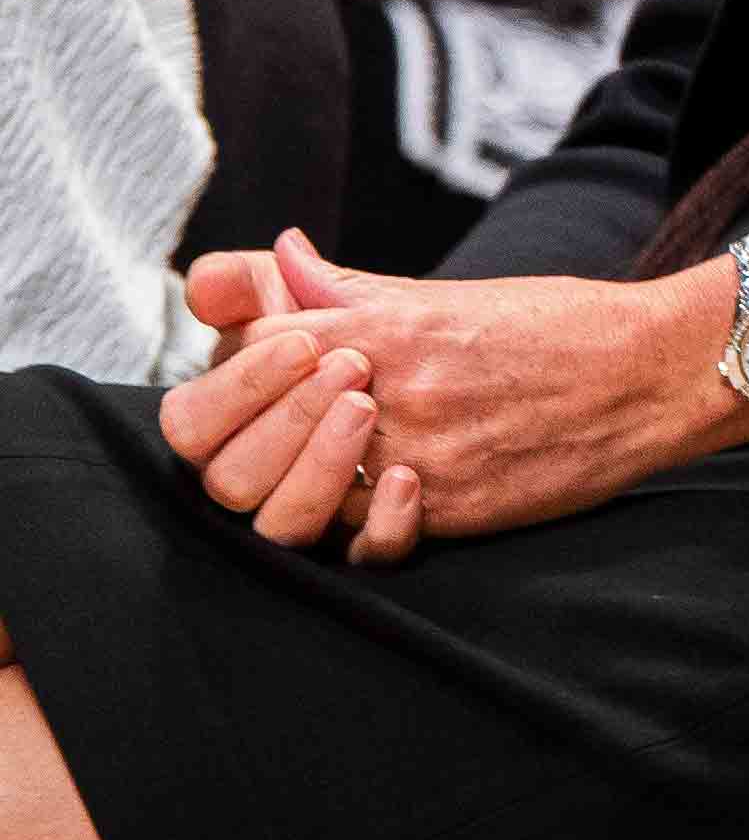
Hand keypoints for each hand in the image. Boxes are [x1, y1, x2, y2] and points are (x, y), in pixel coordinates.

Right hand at [157, 238, 415, 557]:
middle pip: (231, 481)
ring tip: (369, 408)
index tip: (306, 344)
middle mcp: (256, 479)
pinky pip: (361, 559)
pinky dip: (383, 525)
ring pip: (282, 526)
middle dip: (288, 421)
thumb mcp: (312, 297)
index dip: (240, 387)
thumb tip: (209, 281)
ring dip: (322, 466)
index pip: (190, 426)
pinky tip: (408, 479)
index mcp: (223, 425)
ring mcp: (310, 515)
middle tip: (353, 369)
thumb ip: (253, 285)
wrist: (468, 364)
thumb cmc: (363, 328)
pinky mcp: (367, 541)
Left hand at [163, 230, 748, 558]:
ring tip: (331, 468)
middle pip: (253, 439)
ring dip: (304, 485)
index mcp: (384, 327)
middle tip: (283, 433)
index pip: (252, 351)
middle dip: (255, 436)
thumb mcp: (449, 295)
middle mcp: (389, 391)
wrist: (653, 370)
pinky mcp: (451, 508)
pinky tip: (382, 499)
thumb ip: (351, 288)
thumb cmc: (557, 325)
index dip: (244, 365)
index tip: (267, 370)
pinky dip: (362, 526)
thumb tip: (282, 256)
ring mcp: (417, 456)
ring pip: (296, 499)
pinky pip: (365, 542)